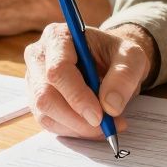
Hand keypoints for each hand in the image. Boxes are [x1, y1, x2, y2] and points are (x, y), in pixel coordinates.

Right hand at [23, 23, 158, 138]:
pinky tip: (93, 125)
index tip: (99, 115)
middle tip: (107, 126)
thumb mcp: (132, 57)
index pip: (57, 70)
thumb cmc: (116, 54)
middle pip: (45, 96)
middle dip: (77, 118)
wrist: (109, 61)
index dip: (77, 96)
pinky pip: (49, 123)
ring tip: (106, 124)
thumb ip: (124, 76)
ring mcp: (34, 79)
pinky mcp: (36, 100)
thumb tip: (110, 106)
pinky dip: (73, 130)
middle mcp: (39, 56)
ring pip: (45, 114)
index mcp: (58, 37)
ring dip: (77, 127)